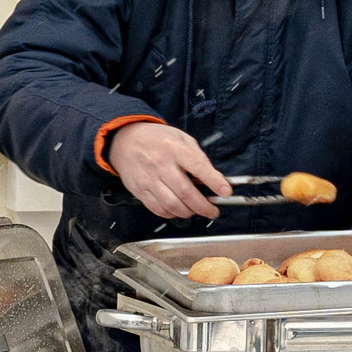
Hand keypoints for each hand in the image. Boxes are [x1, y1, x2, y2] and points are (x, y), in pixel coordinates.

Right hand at [105, 122, 230, 220]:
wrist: (125, 141)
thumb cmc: (156, 139)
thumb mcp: (181, 138)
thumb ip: (198, 157)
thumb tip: (215, 178)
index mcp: (174, 148)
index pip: (198, 167)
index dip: (214, 181)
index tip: (226, 191)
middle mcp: (161, 164)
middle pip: (186, 192)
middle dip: (204, 206)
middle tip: (213, 210)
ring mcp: (149, 179)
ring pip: (172, 205)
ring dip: (188, 212)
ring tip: (195, 210)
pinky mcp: (140, 190)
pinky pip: (158, 209)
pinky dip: (172, 214)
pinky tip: (178, 210)